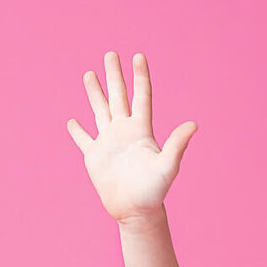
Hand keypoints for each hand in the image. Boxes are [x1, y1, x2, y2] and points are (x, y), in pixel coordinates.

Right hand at [66, 51, 197, 224]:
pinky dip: (77, 131)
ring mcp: (108, 143)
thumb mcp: (168, 166)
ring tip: (89, 74)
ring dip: (94, 93)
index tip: (138, 56)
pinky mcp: (94, 157)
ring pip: (99, 111)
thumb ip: (177, 144)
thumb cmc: (154, 191)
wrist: (136, 212)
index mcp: (141, 130)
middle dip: (114, 75)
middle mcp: (124, 131)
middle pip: (118, 97)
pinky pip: (83, 140)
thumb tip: (194, 125)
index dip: (140, 77)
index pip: (141, 97)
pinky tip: (72, 121)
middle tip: (110, 54)